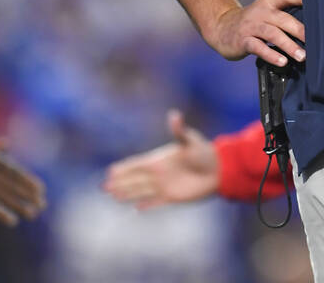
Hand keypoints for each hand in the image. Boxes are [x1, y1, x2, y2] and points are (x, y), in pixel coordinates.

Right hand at [0, 133, 45, 225]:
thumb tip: (7, 143)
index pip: (14, 170)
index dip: (28, 181)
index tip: (41, 189)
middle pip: (12, 183)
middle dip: (28, 194)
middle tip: (43, 204)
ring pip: (3, 195)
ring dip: (19, 205)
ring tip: (33, 214)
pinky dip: (0, 213)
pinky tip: (11, 221)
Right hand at [103, 109, 217, 209]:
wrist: (220, 170)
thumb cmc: (206, 152)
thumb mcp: (191, 140)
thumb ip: (179, 131)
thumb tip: (174, 115)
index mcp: (160, 159)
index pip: (137, 164)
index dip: (124, 168)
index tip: (110, 170)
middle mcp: (160, 173)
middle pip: (134, 179)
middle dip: (119, 182)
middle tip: (104, 186)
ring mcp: (166, 186)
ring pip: (141, 191)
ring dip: (127, 194)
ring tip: (113, 196)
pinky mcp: (174, 197)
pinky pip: (156, 202)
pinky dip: (147, 205)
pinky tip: (136, 208)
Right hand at [204, 0, 304, 65]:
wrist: (221, 28)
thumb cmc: (252, 22)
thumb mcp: (266, 12)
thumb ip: (285, 15)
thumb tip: (313, 24)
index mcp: (269, 2)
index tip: (317, 2)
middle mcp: (260, 12)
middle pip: (283, 19)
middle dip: (299, 30)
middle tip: (314, 41)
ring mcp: (251, 26)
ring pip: (272, 34)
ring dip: (288, 45)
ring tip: (302, 56)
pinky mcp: (243, 40)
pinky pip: (258, 47)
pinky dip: (271, 55)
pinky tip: (282, 61)